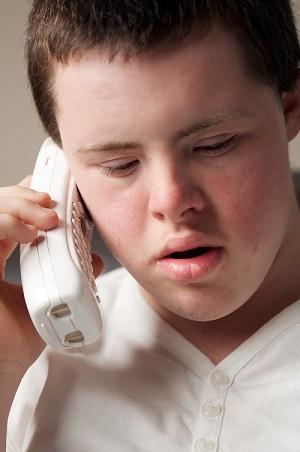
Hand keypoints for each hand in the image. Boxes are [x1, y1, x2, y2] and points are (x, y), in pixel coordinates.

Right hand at [0, 176, 57, 372]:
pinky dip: (7, 224)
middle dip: (24, 198)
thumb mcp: (49, 302)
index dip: (23, 199)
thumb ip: (70, 279)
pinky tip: (30, 236)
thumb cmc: (13, 341)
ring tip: (47, 221)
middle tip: (51, 206)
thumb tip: (94, 261)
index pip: (7, 215)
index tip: (49, 198)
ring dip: (20, 207)